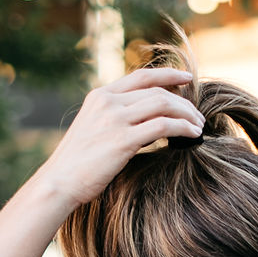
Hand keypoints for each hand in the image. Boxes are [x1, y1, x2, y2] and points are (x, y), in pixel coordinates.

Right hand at [38, 66, 203, 209]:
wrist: (59, 182)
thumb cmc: (78, 163)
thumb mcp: (93, 128)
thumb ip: (115, 117)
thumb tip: (147, 120)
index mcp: (100, 96)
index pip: (141, 76)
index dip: (167, 74)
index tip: (187, 79)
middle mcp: (108, 102)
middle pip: (157, 92)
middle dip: (183, 103)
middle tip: (197, 116)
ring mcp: (114, 120)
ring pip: (163, 105)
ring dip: (186, 115)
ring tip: (198, 127)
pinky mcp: (122, 140)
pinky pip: (163, 126)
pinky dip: (182, 128)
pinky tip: (192, 136)